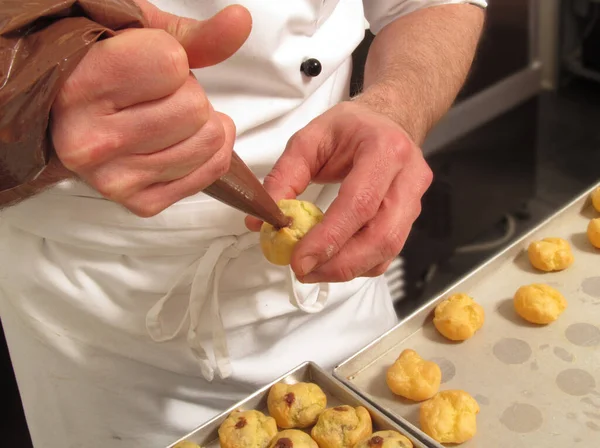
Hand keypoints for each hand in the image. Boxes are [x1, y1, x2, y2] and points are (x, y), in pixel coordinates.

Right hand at [51, 1, 251, 216]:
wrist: (73, 118)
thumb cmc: (104, 70)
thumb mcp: (139, 37)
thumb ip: (193, 35)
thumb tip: (240, 21)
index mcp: (80, 88)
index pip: (172, 64)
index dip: (172, 59)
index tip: (146, 66)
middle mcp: (91, 142)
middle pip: (196, 109)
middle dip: (189, 95)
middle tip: (160, 97)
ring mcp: (114, 180)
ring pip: (209, 142)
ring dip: (201, 125)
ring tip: (169, 119)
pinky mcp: (139, 203)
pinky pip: (210, 173)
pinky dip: (208, 154)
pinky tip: (181, 142)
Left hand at [247, 101, 432, 282]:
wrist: (386, 122)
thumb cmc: (350, 128)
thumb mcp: (308, 140)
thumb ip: (284, 178)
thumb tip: (261, 221)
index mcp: (384, 149)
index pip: (359, 203)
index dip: (329, 237)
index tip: (299, 259)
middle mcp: (408, 177)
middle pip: (381, 236)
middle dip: (339, 263)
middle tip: (303, 271)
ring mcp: (414, 200)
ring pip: (387, 250)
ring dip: (347, 269)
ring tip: (313, 270)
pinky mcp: (410, 219)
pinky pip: (387, 253)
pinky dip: (358, 264)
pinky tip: (333, 262)